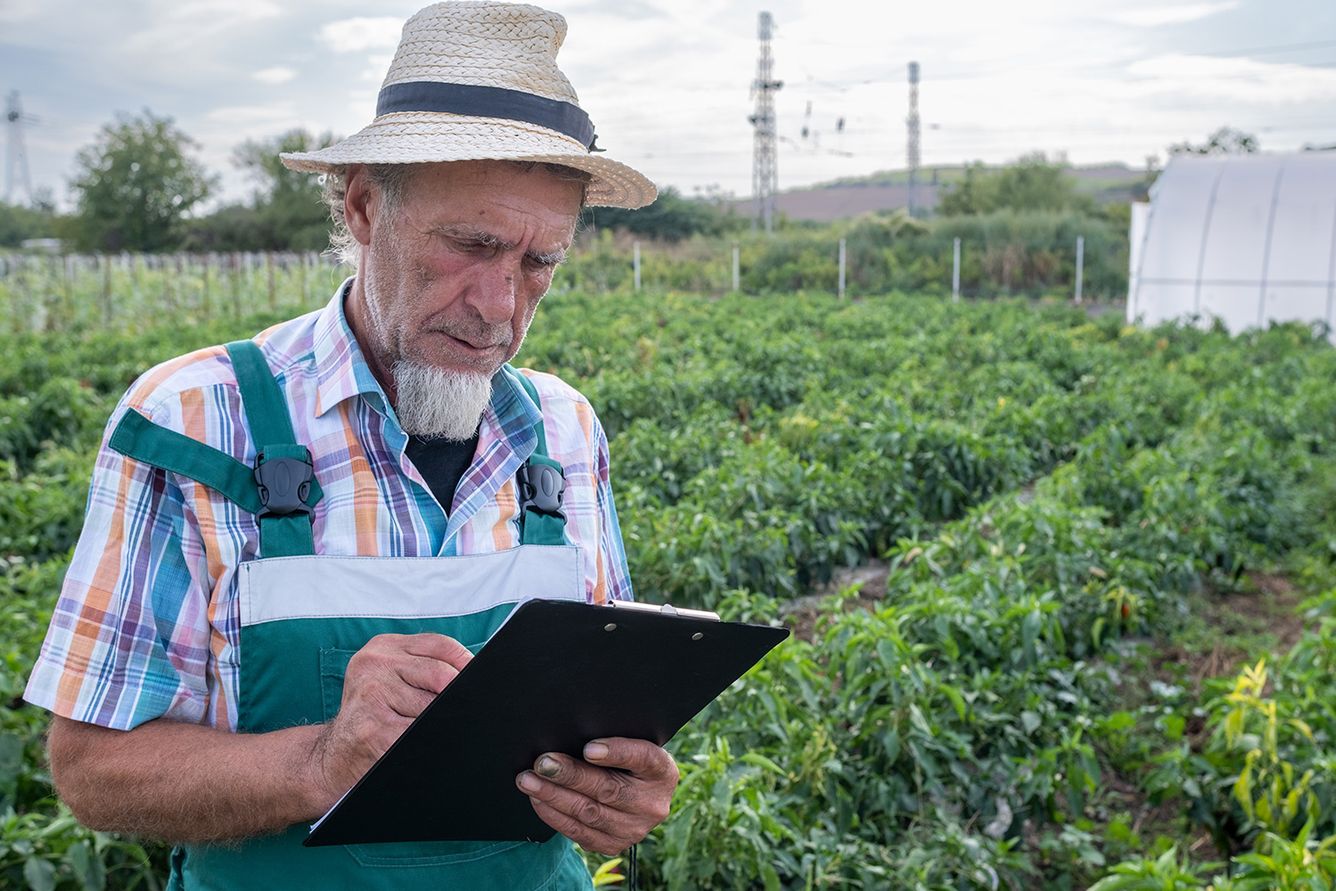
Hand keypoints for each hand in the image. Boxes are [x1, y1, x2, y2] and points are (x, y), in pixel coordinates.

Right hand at [308, 633, 471, 812]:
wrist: (331, 758)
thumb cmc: (373, 718)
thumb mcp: (391, 680)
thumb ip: (424, 669)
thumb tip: (474, 675)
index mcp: (383, 648)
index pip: (440, 645)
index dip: (465, 664)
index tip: (478, 682)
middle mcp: (373, 664)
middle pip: (441, 675)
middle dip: (455, 698)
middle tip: (459, 714)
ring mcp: (371, 695)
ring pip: (433, 708)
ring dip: (441, 724)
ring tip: (428, 732)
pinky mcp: (373, 729)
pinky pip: (420, 735)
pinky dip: (430, 743)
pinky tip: (424, 749)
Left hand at [515, 738, 678, 854]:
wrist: (637, 793)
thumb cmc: (626, 760)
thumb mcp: (631, 743)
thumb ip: (610, 741)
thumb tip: (569, 733)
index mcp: (662, 771)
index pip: (643, 758)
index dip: (616, 752)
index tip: (589, 748)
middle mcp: (652, 803)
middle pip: (608, 789)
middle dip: (570, 775)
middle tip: (542, 762)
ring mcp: (635, 829)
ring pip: (589, 813)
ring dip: (554, 796)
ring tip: (529, 780)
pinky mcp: (614, 844)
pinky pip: (579, 832)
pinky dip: (554, 815)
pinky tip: (538, 799)